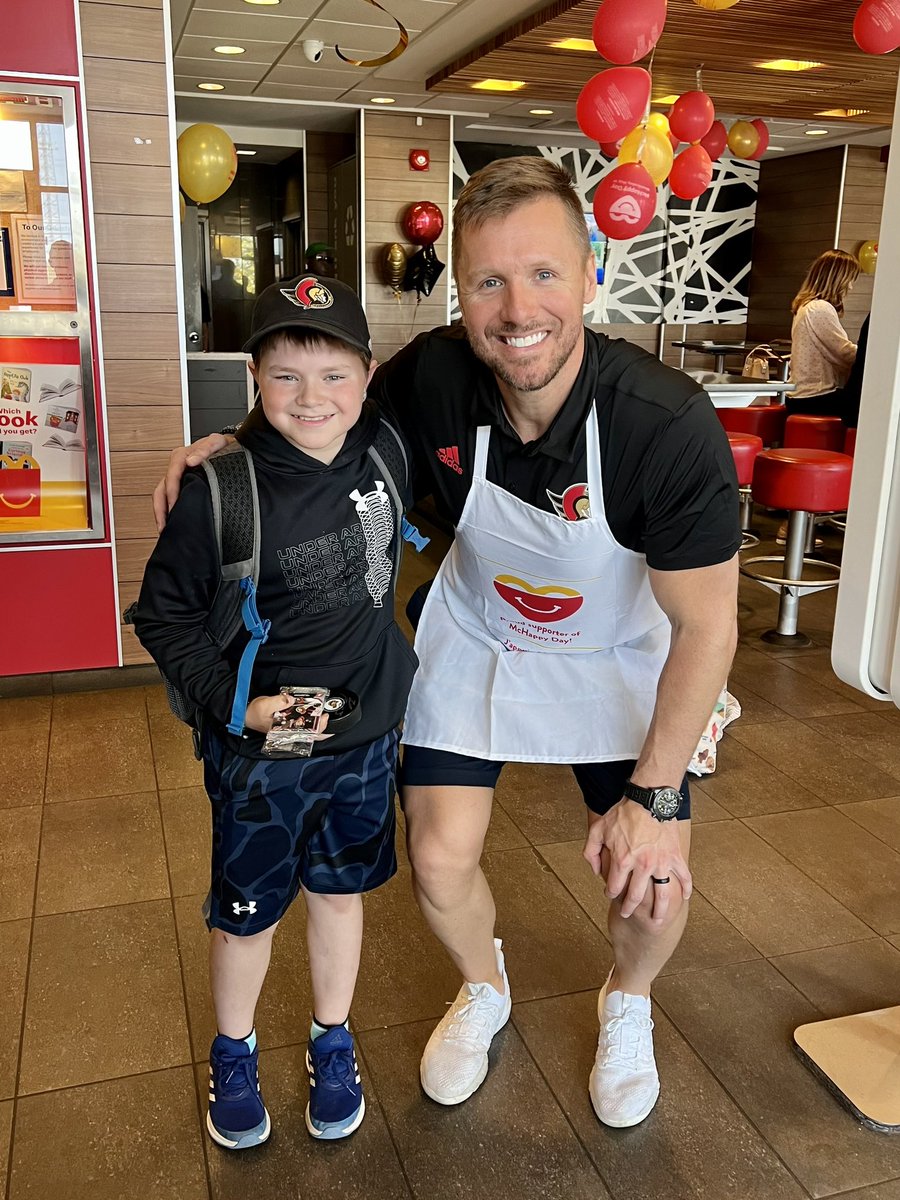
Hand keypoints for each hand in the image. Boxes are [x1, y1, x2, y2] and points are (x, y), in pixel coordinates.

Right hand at [152, 433, 234, 530]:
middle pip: (162, 489)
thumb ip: (205, 449)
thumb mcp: (217, 443)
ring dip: (161, 512)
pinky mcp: (181, 485)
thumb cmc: (223, 447)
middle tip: (166, 524)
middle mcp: (177, 468)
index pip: (171, 475)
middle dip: (161, 508)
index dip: (172, 491)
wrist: (230, 448)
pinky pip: (168, 498)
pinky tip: (170, 523)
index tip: (174, 505)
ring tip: (164, 529)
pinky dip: (167, 511)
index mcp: (182, 457)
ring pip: (162, 495)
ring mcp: (178, 477)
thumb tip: (191, 461)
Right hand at [243, 693, 331, 737]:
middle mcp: (289, 732)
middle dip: (321, 725)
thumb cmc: (253, 713)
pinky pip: (301, 724)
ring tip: (321, 713)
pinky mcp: (287, 723)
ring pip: (308, 730)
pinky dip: (308, 719)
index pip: (307, 734)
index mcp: (285, 731)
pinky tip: (311, 713)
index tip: (324, 717)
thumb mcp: (265, 705)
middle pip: (311, 734)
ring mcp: (289, 729)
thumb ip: (279, 702)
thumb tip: (291, 699)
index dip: (319, 728)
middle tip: (325, 714)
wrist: (245, 714)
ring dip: (315, 722)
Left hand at [583, 799, 691, 921]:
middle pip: (635, 896)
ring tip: (657, 921)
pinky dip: (686, 888)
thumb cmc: (623, 813)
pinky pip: (684, 877)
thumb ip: (591, 851)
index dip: (610, 894)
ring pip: (662, 895)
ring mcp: (661, 863)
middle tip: (626, 914)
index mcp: (623, 860)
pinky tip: (685, 897)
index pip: (614, 887)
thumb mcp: (598, 829)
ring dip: (659, 911)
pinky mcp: (675, 856)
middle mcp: (642, 866)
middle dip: (628, 908)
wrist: (648, 798)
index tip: (610, 895)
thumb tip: (595, 870)